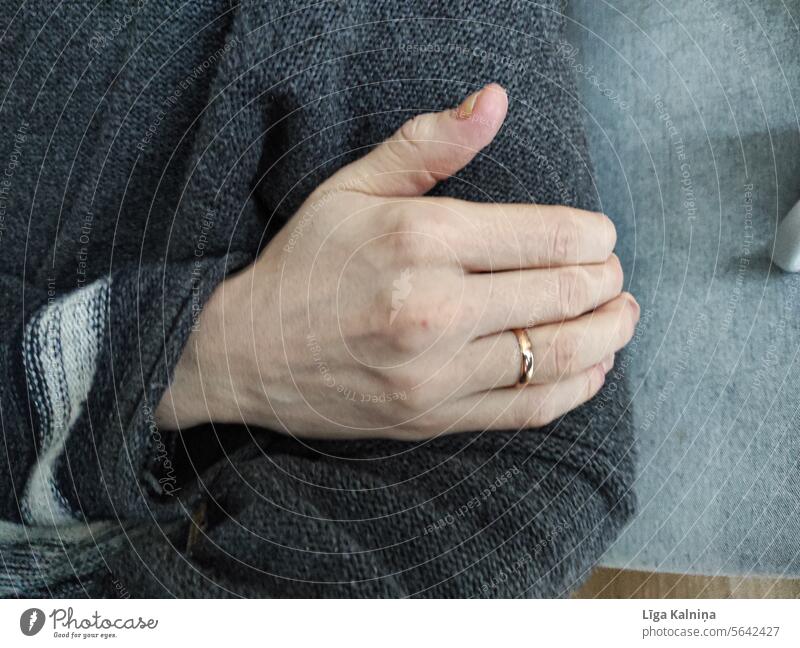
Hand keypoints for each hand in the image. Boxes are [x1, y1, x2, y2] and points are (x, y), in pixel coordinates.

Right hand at [156, 83, 638, 439]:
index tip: (600, 236)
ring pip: (558, 356)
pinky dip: (575, 389)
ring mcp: (436, 372)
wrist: (246, 351)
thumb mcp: (353, 187)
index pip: (551, 237)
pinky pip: (528, 409)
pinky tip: (591, 370)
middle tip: (612, 274)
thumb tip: (497, 100)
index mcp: (423, 239)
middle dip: (607, 282)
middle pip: (565, 295)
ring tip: (619, 317)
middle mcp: (436, 309)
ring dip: (608, 335)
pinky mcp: (433, 416)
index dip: (595, 235)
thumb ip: (430, 143)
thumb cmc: (305, 264)